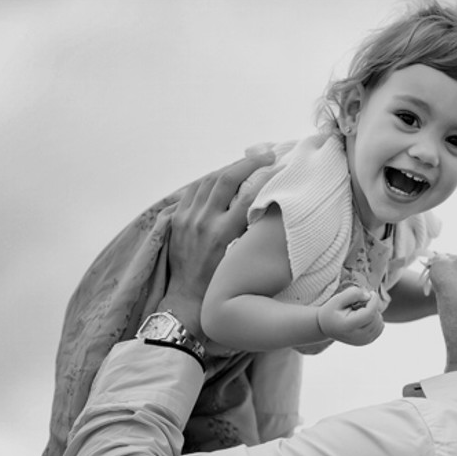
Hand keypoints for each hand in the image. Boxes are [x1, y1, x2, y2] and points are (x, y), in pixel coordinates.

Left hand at [160, 152, 275, 338]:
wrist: (188, 300)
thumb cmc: (222, 284)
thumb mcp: (241, 258)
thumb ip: (251, 231)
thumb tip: (267, 204)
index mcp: (222, 234)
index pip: (247, 194)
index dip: (266, 176)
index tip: (280, 166)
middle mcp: (203, 222)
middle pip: (226, 177)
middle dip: (248, 162)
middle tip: (267, 154)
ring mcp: (187, 219)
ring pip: (208, 179)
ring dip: (229, 167)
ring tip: (246, 162)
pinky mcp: (177, 220)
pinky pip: (193, 189)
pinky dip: (209, 179)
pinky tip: (222, 177)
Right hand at [316, 286, 384, 346]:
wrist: (326, 327)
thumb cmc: (331, 311)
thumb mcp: (337, 299)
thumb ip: (352, 293)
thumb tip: (369, 296)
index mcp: (348, 326)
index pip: (370, 314)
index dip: (374, 301)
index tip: (371, 293)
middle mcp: (357, 337)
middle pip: (375, 317)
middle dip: (372, 307)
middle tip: (359, 304)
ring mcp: (363, 341)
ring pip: (380, 322)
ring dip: (374, 313)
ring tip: (360, 311)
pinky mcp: (367, 341)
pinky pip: (380, 327)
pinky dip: (375, 320)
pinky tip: (364, 317)